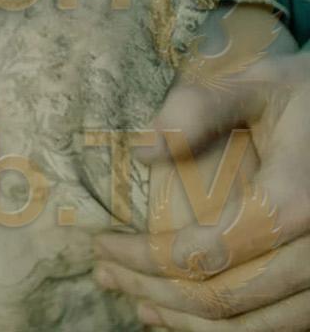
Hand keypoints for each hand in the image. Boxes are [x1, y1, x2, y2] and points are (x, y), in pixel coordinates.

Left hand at [93, 5, 309, 329]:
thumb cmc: (295, 98)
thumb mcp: (254, 84)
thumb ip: (199, 108)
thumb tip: (142, 149)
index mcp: (294, 202)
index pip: (204, 252)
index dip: (144, 258)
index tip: (102, 245)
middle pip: (224, 297)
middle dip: (153, 291)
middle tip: (105, 274)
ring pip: (252, 326)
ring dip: (185, 322)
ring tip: (135, 302)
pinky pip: (280, 328)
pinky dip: (227, 331)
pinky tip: (182, 318)